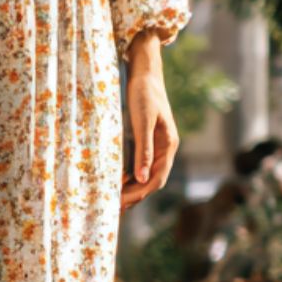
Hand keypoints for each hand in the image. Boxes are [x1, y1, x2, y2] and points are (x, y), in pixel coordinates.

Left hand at [120, 30, 178, 211]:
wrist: (145, 73)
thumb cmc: (144, 94)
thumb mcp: (143, 121)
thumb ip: (143, 149)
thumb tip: (142, 178)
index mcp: (168, 145)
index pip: (157, 179)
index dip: (140, 193)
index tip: (122, 203)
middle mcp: (164, 149)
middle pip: (151, 181)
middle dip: (134, 196)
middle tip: (113, 208)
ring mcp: (156, 146)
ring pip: (145, 175)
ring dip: (131, 189)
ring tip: (113, 201)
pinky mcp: (146, 142)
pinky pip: (139, 166)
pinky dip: (128, 177)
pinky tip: (116, 182)